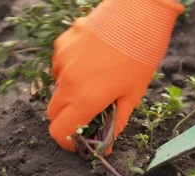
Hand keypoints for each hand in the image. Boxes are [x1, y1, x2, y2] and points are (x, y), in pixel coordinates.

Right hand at [47, 0, 183, 154]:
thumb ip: (116, 121)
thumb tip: (108, 142)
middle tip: (88, 114)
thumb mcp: (133, 93)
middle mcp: (68, 81)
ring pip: (58, 87)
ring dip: (71, 92)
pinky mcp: (62, 44)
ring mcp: (62, 60)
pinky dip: (72, 70)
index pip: (59, 131)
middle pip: (54, 112)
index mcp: (85, 98)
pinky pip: (60, 65)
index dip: (67, 141)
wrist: (137, 14)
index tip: (77, 142)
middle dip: (67, 119)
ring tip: (96, 80)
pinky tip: (92, 60)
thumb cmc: (140, 54)